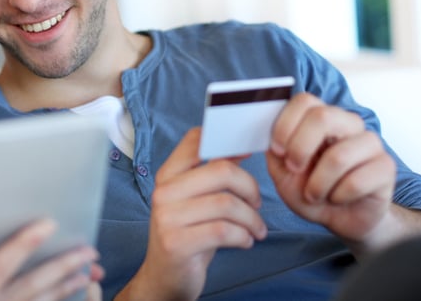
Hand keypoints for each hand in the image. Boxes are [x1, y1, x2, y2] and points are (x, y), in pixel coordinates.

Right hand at [117, 128, 266, 300]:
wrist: (164, 277)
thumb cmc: (187, 234)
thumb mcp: (196, 200)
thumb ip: (213, 174)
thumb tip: (239, 148)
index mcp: (167, 176)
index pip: (195, 142)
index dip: (227, 142)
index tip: (248, 152)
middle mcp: (164, 192)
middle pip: (221, 171)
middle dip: (249, 187)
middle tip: (256, 203)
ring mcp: (167, 218)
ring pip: (227, 204)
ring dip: (252, 218)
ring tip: (256, 229)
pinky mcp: (177, 243)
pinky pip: (224, 231)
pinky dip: (244, 236)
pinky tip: (245, 241)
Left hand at [267, 92, 395, 247]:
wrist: (341, 219)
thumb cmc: (312, 190)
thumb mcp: (282, 172)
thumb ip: (274, 150)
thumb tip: (267, 131)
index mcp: (322, 118)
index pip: (304, 100)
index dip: (286, 124)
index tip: (277, 149)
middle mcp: (348, 124)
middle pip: (323, 117)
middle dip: (300, 147)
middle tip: (294, 169)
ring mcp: (370, 143)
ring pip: (338, 156)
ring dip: (318, 183)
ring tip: (315, 193)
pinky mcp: (386, 167)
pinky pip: (356, 181)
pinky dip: (338, 196)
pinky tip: (337, 199)